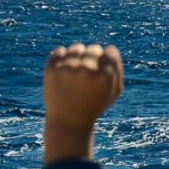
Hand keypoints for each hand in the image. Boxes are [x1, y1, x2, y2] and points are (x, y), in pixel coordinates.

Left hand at [43, 43, 123, 163]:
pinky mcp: (52, 69)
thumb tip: (110, 49)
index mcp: (105, 75)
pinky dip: (63, 58)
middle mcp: (87, 69)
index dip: (108, 60)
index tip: (103, 69)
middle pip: (94, 48)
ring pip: (77, 48)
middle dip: (94, 58)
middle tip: (89, 73)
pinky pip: (60, 51)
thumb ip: (117, 70)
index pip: (110, 52)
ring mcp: (68, 68)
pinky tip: (66, 71)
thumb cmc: (94, 105)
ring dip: (79, 56)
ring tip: (77, 70)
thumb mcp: (113, 92)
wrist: (69, 120)